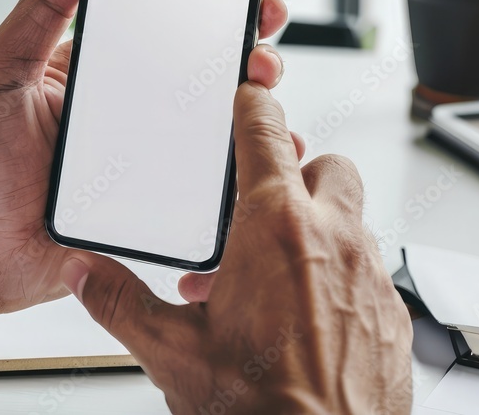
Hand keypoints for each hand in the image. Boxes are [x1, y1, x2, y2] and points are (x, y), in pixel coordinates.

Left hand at [0, 0, 291, 324]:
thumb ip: (36, 12)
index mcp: (105, 73)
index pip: (170, 29)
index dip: (214, 7)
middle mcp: (139, 113)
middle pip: (212, 76)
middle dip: (254, 53)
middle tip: (262, 44)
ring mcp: (155, 161)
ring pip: (226, 131)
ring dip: (262, 113)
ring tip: (267, 102)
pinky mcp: (162, 209)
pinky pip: (215, 192)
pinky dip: (249, 180)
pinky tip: (268, 168)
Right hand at [60, 84, 413, 413]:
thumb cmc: (261, 412)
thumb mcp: (172, 353)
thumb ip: (120, 302)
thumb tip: (85, 273)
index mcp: (275, 231)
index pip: (266, 133)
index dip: (253, 105)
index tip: (247, 95)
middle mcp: (334, 241)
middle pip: (326, 164)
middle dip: (297, 171)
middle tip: (259, 206)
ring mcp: (371, 277)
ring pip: (352, 218)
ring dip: (317, 229)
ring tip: (273, 274)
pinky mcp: (393, 315)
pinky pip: (370, 271)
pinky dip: (340, 276)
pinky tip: (305, 315)